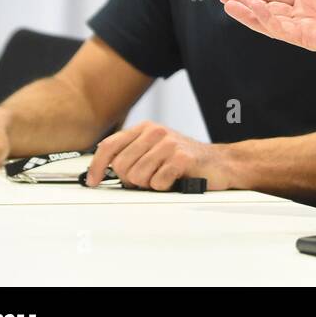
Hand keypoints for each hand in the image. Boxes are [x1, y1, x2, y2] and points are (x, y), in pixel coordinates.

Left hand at [84, 120, 236, 190]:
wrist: (221, 163)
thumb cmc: (186, 160)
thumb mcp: (155, 151)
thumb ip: (131, 155)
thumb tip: (103, 171)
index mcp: (146, 128)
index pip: (110, 146)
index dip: (97, 166)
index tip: (93, 181)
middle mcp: (156, 132)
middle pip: (121, 166)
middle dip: (131, 180)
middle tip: (149, 179)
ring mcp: (169, 144)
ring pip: (137, 176)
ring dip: (149, 184)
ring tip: (164, 178)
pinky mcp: (181, 158)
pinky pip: (157, 183)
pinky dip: (165, 187)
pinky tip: (175, 180)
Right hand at [220, 0, 315, 53]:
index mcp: (309, 1)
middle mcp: (303, 16)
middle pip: (267, 10)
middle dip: (246, 4)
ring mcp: (304, 28)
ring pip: (269, 21)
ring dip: (248, 13)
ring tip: (228, 4)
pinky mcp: (308, 38)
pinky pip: (280, 29)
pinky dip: (263, 20)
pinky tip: (250, 10)